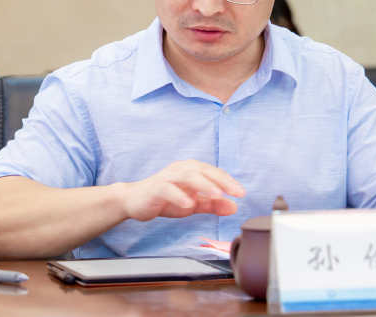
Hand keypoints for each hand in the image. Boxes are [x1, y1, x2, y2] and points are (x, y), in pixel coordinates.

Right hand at [121, 160, 245, 221]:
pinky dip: (179, 196)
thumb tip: (234, 207)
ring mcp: (168, 178)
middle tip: (236, 192)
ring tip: (216, 195)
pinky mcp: (156, 188)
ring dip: (203, 185)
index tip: (241, 193)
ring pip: (188, 176)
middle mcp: (181, 169)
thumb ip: (212, 204)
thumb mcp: (192, 204)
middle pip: (204, 171)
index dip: (228, 181)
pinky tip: (189, 204)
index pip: (214, 172)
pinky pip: (168, 189)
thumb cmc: (165, 200)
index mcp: (191, 170)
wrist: (134, 201)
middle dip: (221, 181)